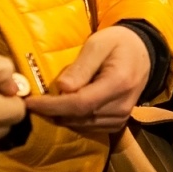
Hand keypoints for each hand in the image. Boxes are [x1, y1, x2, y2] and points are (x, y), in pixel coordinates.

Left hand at [25, 26, 150, 132]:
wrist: (142, 54)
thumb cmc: (118, 44)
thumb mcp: (98, 44)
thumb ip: (81, 66)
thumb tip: (62, 87)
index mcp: (118, 83)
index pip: (80, 103)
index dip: (52, 106)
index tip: (30, 102)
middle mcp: (121, 106)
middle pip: (78, 117)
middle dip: (52, 111)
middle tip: (32, 101)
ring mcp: (121, 117)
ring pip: (81, 125)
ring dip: (61, 116)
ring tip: (46, 103)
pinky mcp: (117, 123)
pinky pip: (88, 128)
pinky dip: (72, 119)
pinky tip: (65, 107)